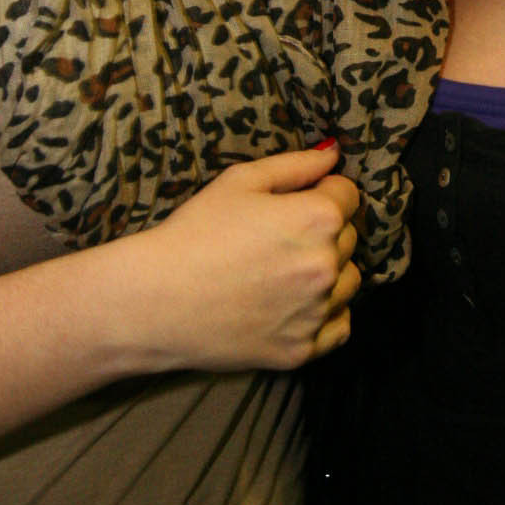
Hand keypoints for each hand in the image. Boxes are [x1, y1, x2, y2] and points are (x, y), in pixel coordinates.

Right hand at [121, 143, 361, 373]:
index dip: (323, 191)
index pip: (348, 195)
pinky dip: (326, 314)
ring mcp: (316, 312)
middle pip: (349, 237)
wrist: (154, 301)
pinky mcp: (302, 350)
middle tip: (280, 236)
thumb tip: (334, 154)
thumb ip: (296, 164)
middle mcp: (326, 266)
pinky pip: (339, 326)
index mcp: (318, 218)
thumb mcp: (240, 182)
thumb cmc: (194, 233)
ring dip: (330, 272)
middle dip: (324, 230)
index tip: (294, 202)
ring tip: (284, 271)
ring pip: (349, 282)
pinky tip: (294, 304)